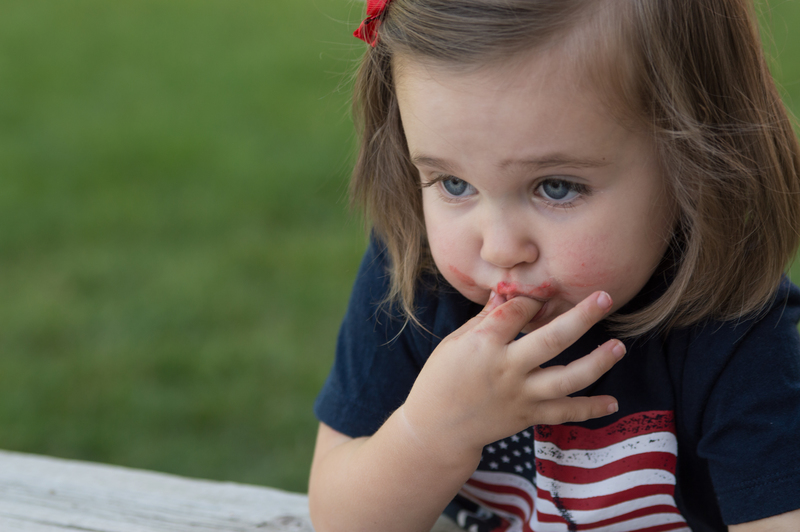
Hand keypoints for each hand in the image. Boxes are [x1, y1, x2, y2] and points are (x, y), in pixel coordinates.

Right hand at [400, 291, 624, 458]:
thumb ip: (484, 320)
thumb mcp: (454, 343)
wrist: (437, 429)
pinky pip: (564, 413)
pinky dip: (590, 410)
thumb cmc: (440, 379)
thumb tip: (506, 293)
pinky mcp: (528, 416)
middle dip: (581, 317)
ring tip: (619, 346)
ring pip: (567, 379)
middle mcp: (507, 369)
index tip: (543, 292)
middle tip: (605, 299)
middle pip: (552, 340)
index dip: (533, 299)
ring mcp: (521, 395)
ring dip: (597, 362)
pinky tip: (612, 403)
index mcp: (483, 345)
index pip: (517, 312)